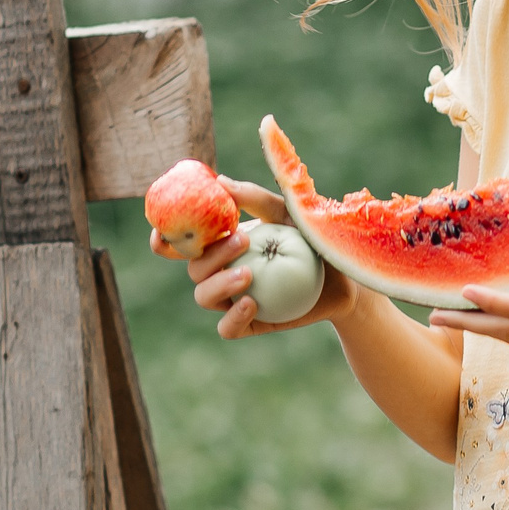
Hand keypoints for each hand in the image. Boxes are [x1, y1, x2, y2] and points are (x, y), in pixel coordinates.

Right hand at [150, 176, 363, 339]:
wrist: (344, 276)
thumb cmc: (312, 238)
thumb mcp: (289, 212)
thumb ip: (257, 199)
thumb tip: (221, 181)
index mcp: (221, 243)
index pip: (180, 244)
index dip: (163, 239)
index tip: (166, 231)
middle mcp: (220, 270)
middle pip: (192, 268)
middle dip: (210, 256)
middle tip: (243, 240)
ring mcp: (232, 298)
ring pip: (203, 297)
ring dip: (219, 285)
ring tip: (249, 274)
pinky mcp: (249, 322)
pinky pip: (227, 328)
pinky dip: (233, 316)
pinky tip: (251, 304)